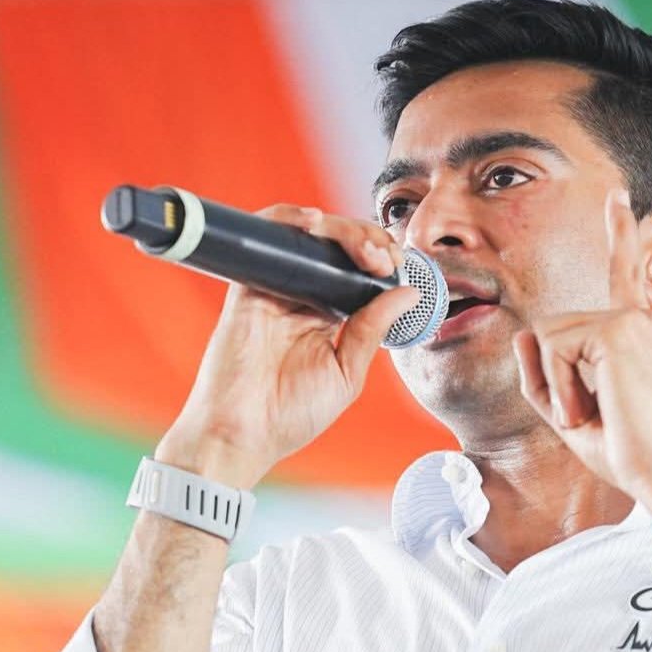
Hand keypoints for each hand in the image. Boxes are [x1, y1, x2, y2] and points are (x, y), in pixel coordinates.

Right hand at [158, 205, 419, 488]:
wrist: (242, 433)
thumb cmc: (290, 415)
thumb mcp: (347, 372)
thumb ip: (373, 329)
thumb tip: (408, 293)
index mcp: (329, 316)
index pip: (359, 270)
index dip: (383, 258)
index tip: (401, 267)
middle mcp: (303, 296)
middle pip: (339, 245)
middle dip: (370, 240)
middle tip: (386, 258)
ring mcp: (276, 286)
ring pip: (309, 234)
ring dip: (343, 229)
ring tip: (366, 249)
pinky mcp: (248, 283)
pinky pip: (266, 236)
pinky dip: (289, 218)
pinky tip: (315, 223)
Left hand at [511, 190, 651, 510]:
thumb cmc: (627, 451)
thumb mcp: (571, 412)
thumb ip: (544, 374)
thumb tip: (523, 336)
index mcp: (632, 337)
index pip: (624, 277)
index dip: (621, 235)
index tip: (617, 196)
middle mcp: (633, 322)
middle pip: (550, 329)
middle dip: (550, 379)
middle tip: (587, 416)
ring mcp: (626, 323)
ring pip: (547, 337)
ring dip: (555, 386)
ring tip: (590, 414)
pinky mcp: (615, 331)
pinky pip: (554, 349)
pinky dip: (560, 387)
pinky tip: (588, 409)